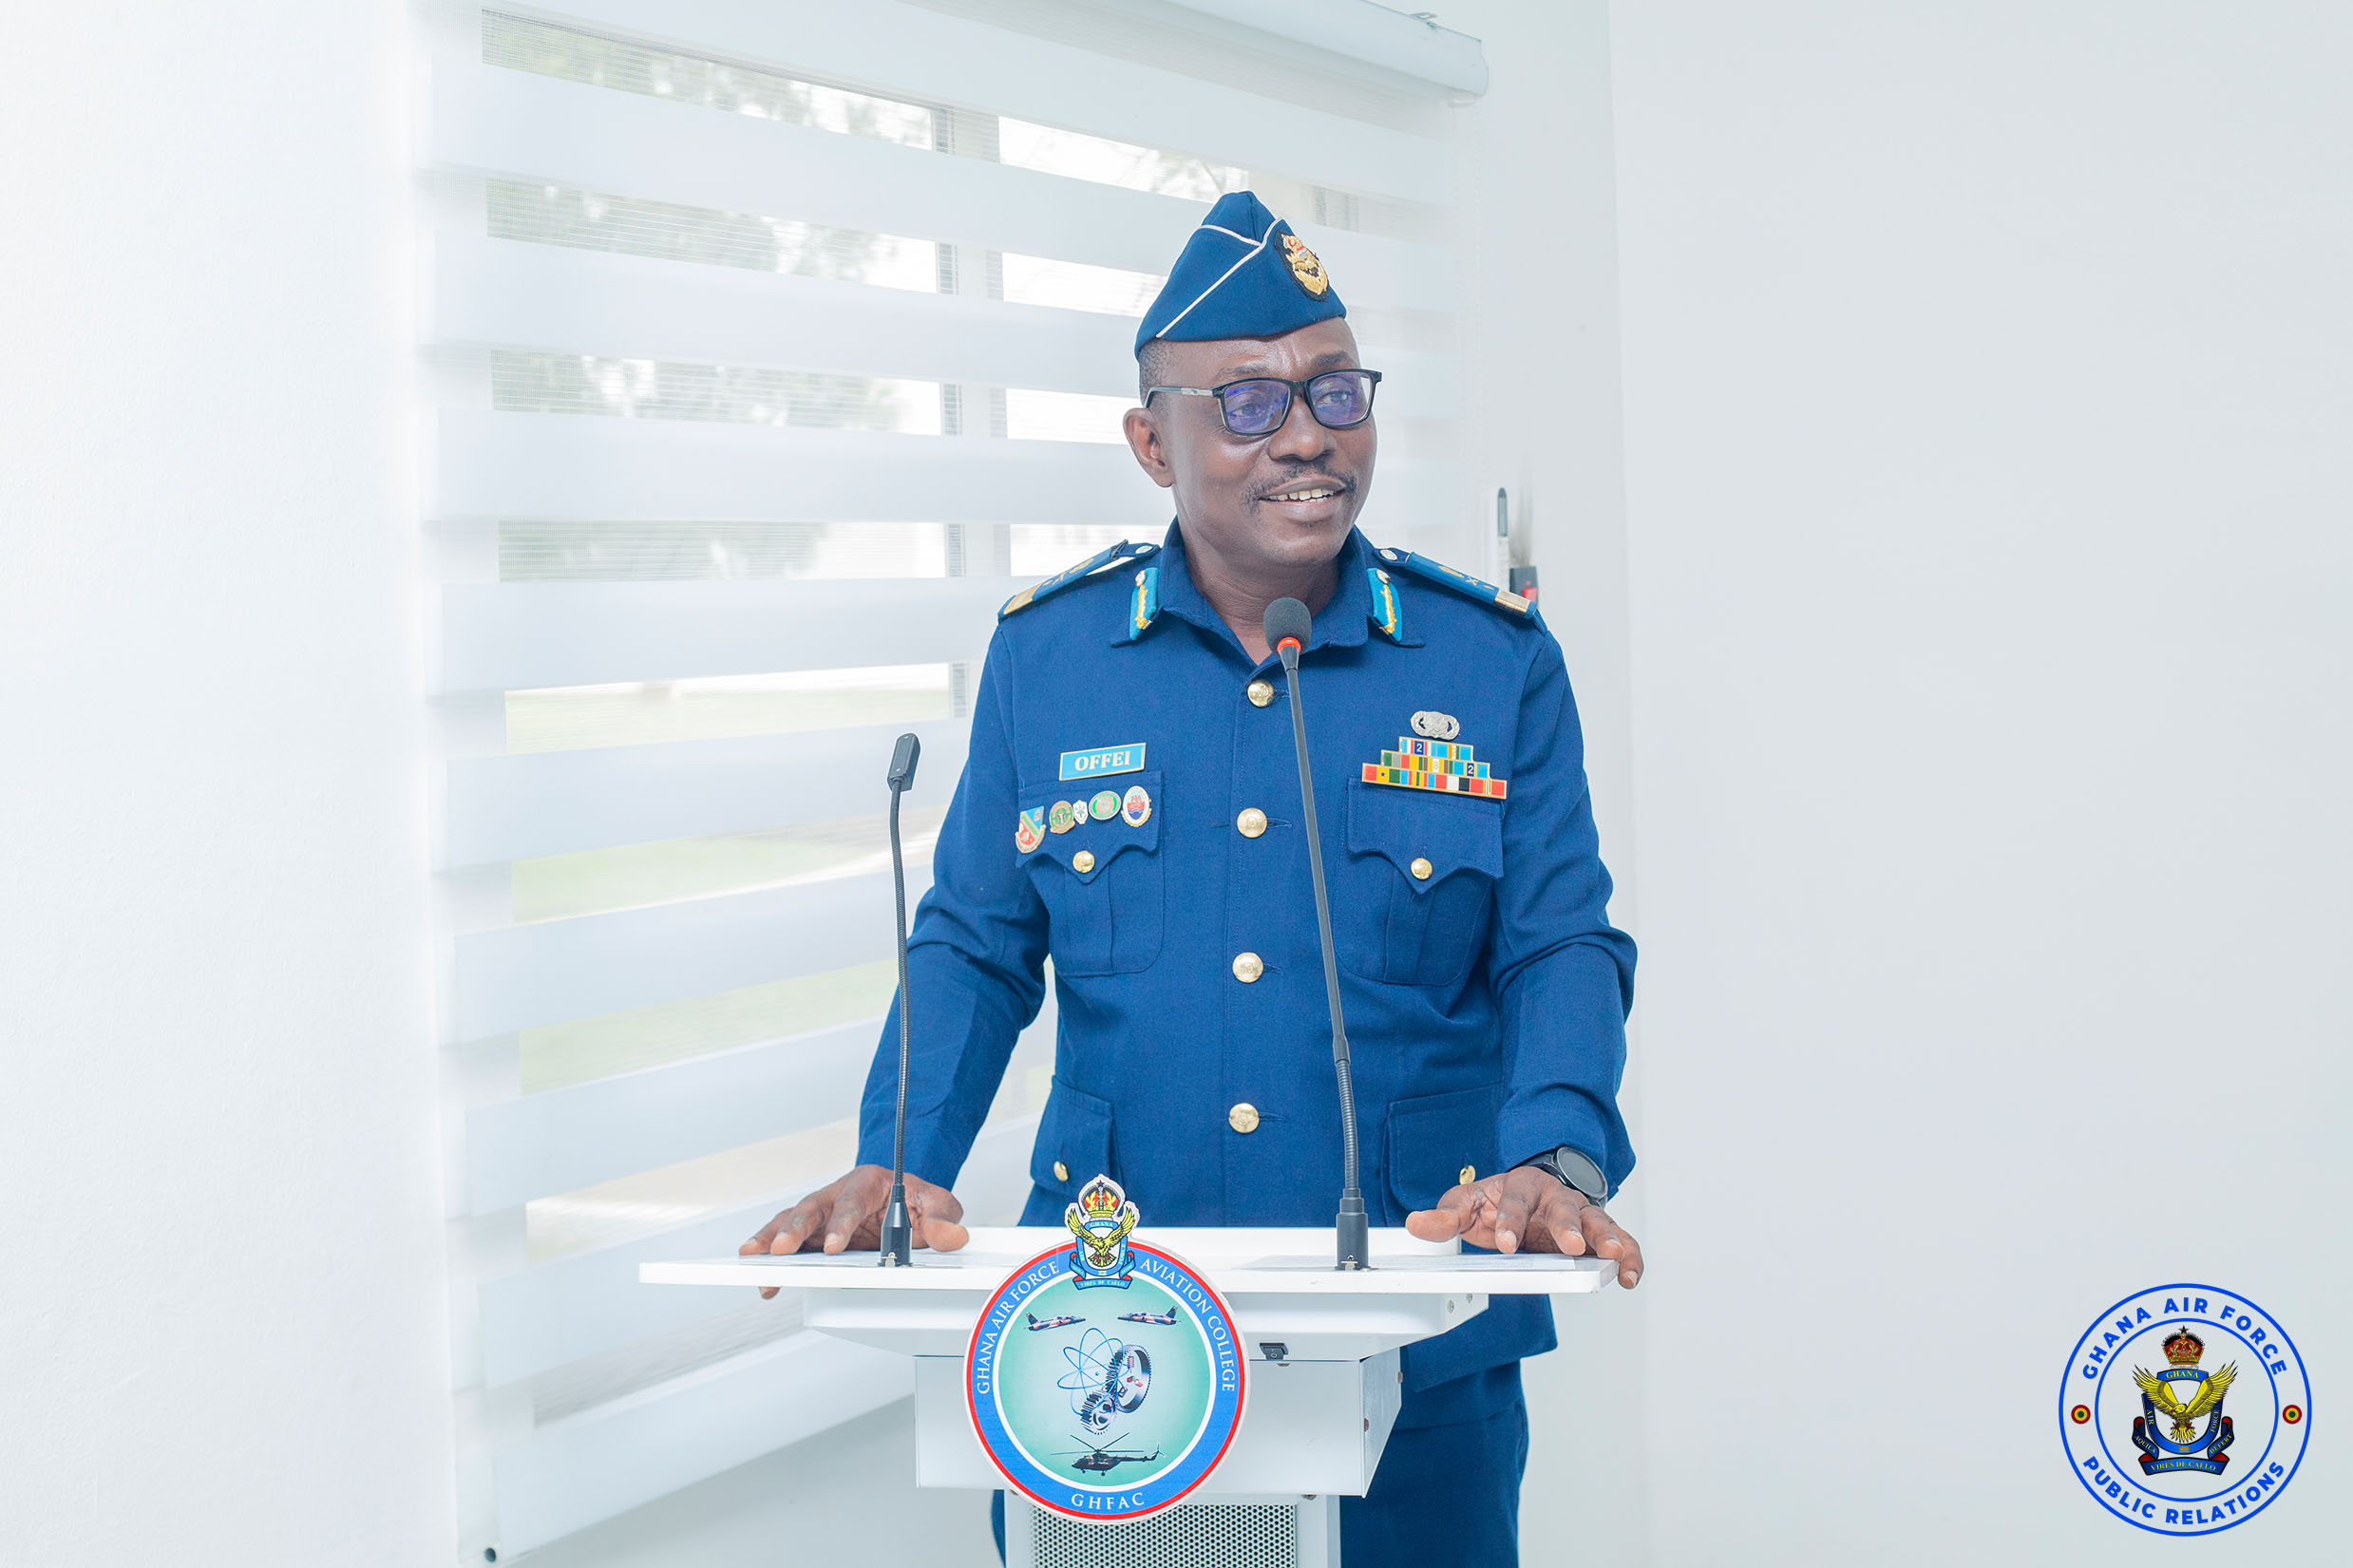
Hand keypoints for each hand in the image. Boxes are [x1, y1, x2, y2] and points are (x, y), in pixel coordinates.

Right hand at [738, 1165, 968, 1298]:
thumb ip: (944, 1219)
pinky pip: (789, 1242)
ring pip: (792, 1221)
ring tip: (753, 1258)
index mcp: (868, 1182)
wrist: (908, 1200)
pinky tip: (764, 1279)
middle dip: (794, 1228)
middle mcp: (839, 1194)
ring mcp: (824, 1214)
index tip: (832, 1246)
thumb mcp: (939, 1204)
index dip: (840, 1224)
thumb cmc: (919, 1200)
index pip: (851, 1201)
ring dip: (772, 1240)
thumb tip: (952, 1236)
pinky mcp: (815, 1234)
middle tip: (782, 1250)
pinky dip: (773, 1258)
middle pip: (811, 1208)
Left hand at [1405, 1167, 1642, 1287]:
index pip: (1515, 1202)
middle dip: (1568, 1226)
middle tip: (1571, 1244)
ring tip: (1615, 1257)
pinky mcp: (1598, 1233)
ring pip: (1599, 1223)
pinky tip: (1630, 1276)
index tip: (1505, 1243)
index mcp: (1522, 1186)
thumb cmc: (1500, 1199)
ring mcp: (1581, 1214)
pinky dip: (1630, 1257)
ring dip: (1608, 1239)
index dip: (1509, 1222)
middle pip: (1564, 1208)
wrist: (1531, 1189)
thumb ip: (1445, 1216)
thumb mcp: (1468, 1203)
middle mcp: (1556, 1197)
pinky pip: (1622, 1242)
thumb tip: (1416, 1224)